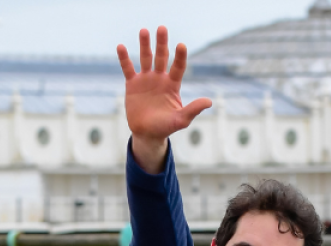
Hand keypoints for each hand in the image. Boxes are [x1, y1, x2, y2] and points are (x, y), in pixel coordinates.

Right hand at [117, 26, 211, 171]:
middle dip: (162, 43)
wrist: (147, 133)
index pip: (178, 67)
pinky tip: (121, 46)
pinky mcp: (132, 84)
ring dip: (145, 45)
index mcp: (173, 84)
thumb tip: (209, 102)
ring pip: (146, 58)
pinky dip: (124, 58)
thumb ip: (193, 109)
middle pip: (162, 56)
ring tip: (144, 30)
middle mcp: (160, 78)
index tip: (181, 45)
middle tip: (162, 28)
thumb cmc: (166, 127)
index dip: (179, 56)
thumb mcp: (181, 120)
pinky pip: (128, 68)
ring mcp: (146, 79)